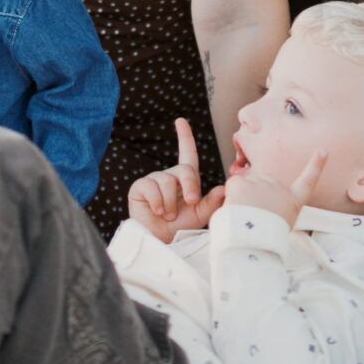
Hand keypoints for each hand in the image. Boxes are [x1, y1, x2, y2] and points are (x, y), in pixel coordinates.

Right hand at [127, 118, 227, 244]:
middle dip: (190, 186)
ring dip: (171, 203)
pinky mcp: (140, 187)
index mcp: (185, 179)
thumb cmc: (180, 228)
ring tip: (168, 215)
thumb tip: (224, 187)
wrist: (160, 242)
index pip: (187, 153)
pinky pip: (151, 187)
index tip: (180, 121)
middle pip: (184, 169)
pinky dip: (157, 202)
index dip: (184, 136)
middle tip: (190, 202)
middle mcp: (169, 176)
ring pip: (167, 181)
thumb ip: (212, 202)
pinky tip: (157, 212)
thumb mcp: (200, 215)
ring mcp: (153, 180)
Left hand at [224, 147, 326, 229]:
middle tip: (255, 217)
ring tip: (246, 216)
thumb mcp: (281, 225)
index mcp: (292, 201)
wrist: (253, 242)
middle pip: (263, 184)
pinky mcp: (243, 183)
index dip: (316, 165)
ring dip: (243, 197)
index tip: (323, 151)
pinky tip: (236, 208)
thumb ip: (277, 209)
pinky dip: (232, 195)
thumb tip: (261, 206)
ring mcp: (262, 183)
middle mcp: (280, 188)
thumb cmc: (267, 239)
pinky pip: (234, 185)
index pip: (308, 181)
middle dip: (256, 195)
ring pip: (247, 185)